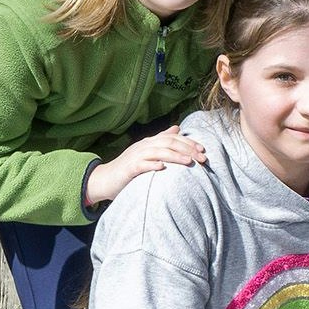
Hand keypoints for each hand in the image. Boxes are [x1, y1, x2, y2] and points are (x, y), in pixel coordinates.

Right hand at [85, 126, 206, 205]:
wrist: (106, 179)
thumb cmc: (129, 168)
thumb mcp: (147, 152)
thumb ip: (162, 140)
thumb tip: (177, 128)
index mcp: (150, 142)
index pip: (173, 138)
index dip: (189, 142)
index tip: (203, 150)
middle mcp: (144, 146)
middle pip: (169, 143)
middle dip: (187, 149)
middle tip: (202, 158)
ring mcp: (136, 156)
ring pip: (158, 152)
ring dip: (174, 156)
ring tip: (188, 161)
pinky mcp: (129, 168)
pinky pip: (141, 165)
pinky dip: (152, 165)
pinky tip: (162, 168)